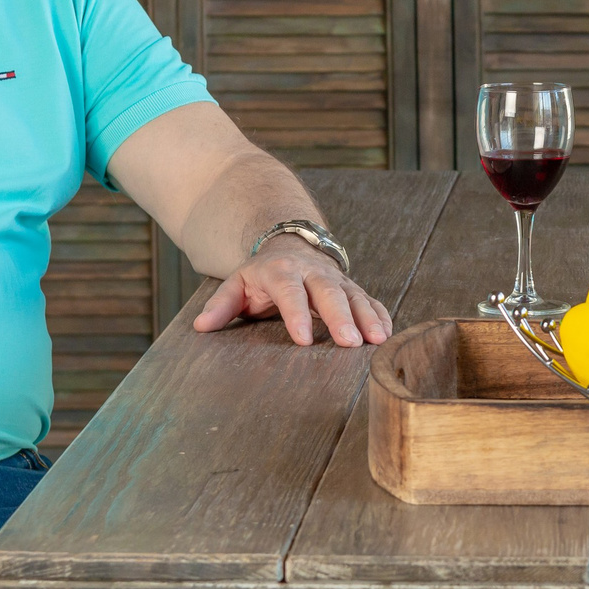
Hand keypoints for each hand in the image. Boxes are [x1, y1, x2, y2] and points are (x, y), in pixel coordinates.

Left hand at [192, 237, 391, 346]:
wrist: (287, 246)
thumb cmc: (261, 275)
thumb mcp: (237, 284)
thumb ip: (221, 304)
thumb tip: (202, 326)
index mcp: (281, 270)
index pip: (290, 291)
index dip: (297, 315)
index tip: (303, 340)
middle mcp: (312, 272)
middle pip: (329, 292)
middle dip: (340, 317)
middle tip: (349, 342)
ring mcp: (336, 278)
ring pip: (354, 295)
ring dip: (367, 317)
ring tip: (377, 340)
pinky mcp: (351, 287)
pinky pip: (369, 299)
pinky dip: (380, 315)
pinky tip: (386, 334)